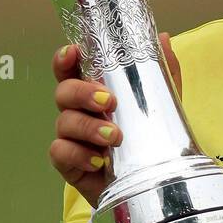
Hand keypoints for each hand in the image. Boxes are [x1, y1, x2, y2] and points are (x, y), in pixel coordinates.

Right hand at [50, 31, 181, 208]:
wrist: (150, 183)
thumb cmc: (149, 139)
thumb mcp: (162, 105)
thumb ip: (162, 73)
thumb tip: (162, 38)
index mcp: (93, 92)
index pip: (71, 70)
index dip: (65, 58)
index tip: (73, 52)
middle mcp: (78, 112)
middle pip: (64, 92)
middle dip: (83, 93)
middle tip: (109, 101)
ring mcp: (71, 138)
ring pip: (64, 122)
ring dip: (88, 126)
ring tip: (116, 137)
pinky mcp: (69, 164)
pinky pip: (60, 152)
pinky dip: (78, 154)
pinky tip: (99, 161)